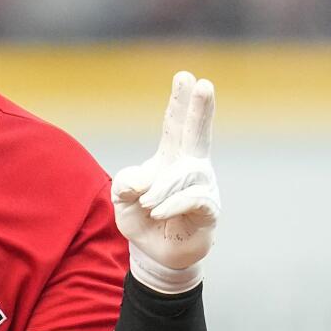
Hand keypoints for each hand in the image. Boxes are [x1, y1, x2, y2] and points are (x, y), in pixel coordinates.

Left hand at [112, 72, 220, 293]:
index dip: (179, 103)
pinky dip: (171, 205)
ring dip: (160, 190)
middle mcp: (191, 167)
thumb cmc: (142, 218)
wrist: (155, 253)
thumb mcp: (121, 198)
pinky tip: (157, 213)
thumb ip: (125, 182)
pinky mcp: (209, 210)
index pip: (175, 125)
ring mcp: (203, 187)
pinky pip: (195, 198)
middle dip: (200, 109)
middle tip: (204, 85)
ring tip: (146, 205)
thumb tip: (140, 184)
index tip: (185, 76)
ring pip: (185, 174)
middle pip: (198, 133)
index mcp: (170, 157)